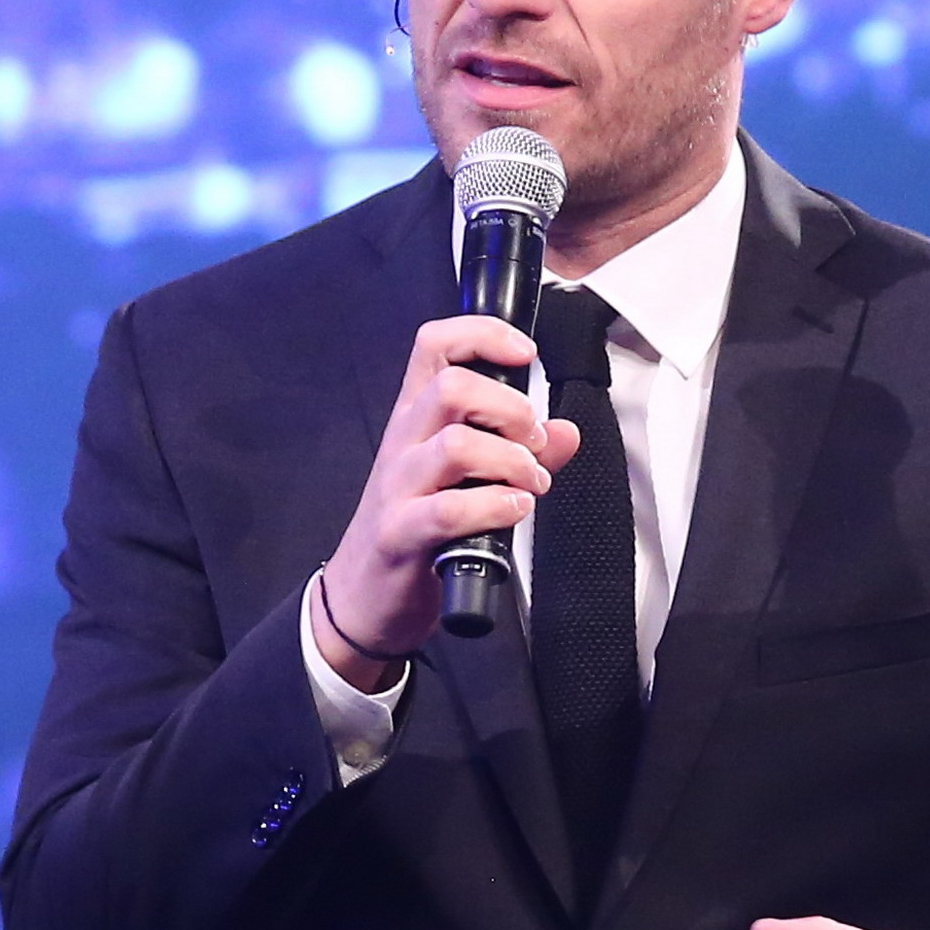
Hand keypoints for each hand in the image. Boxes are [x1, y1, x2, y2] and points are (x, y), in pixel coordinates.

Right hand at [313, 316, 578, 688]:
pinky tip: (513, 510)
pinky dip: (495, 507)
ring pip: (455, 445)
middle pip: (452, 387)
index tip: (525, 353)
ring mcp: (397, 488)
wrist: (364, 595)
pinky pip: (449, 510)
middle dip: (511, 408)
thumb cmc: (417, 527)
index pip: (435, 345)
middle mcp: (403, 442)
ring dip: (511, 462)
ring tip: (529, 484)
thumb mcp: (467, 479)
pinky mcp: (400, 535)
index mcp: (416, 417)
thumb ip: (520, 452)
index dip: (482, 334)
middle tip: (533, 441)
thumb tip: (566, 432)